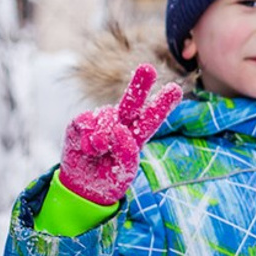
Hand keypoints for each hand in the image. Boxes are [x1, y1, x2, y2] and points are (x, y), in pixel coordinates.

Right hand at [60, 63, 182, 206]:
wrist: (82, 186)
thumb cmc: (108, 179)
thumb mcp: (124, 172)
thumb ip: (127, 151)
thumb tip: (118, 128)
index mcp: (137, 134)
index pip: (151, 118)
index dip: (162, 103)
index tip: (174, 89)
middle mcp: (121, 123)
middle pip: (132, 101)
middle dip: (139, 85)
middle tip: (147, 68)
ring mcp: (101, 121)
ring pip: (105, 116)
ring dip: (101, 137)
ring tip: (98, 151)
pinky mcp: (81, 123)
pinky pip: (85, 121)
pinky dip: (86, 137)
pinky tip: (87, 149)